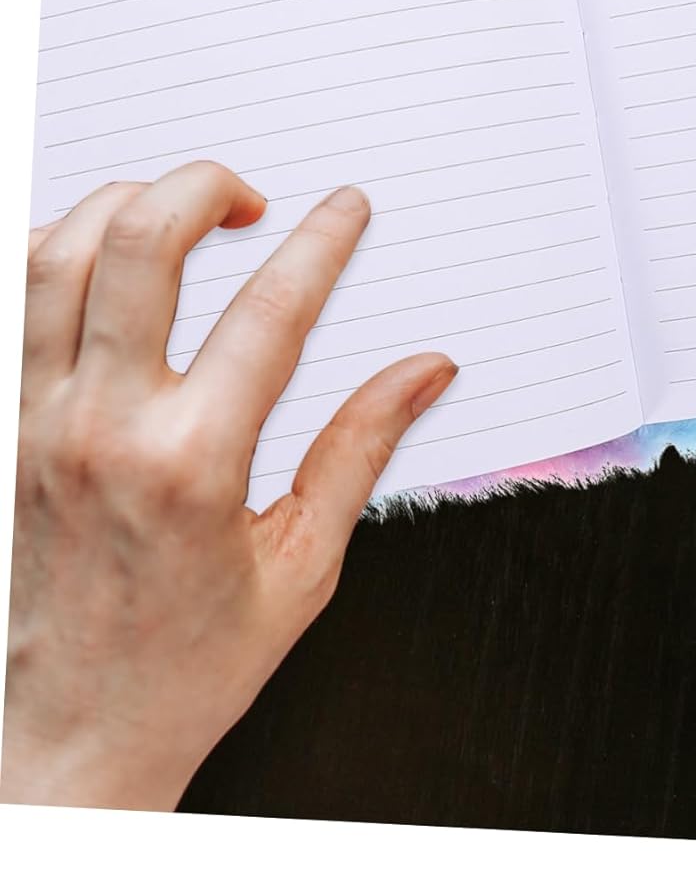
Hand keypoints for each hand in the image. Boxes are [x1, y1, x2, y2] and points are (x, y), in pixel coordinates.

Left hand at [3, 163, 455, 809]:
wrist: (70, 736)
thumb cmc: (186, 665)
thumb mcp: (303, 565)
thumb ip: (361, 450)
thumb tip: (423, 373)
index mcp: (194, 466)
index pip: (271, 312)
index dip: (322, 243)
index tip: (347, 210)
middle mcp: (104, 430)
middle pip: (142, 246)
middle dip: (206, 188)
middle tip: (252, 199)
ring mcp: (39, 426)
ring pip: (58, 257)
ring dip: (125, 205)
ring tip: (179, 213)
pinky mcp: (5, 432)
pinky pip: (11, 308)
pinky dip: (51, 254)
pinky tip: (98, 253)